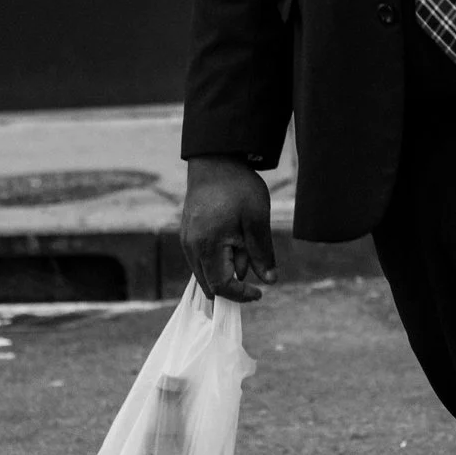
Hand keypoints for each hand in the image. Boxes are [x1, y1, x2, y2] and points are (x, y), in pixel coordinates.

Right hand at [181, 155, 276, 301]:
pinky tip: (233, 243)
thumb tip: (269, 281)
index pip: (220, 286)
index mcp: (207, 245)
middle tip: (254, 268)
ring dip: (224, 272)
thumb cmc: (238, 187)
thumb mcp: (257, 219)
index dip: (240, 295)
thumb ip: (262, 253)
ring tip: (245, 247)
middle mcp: (191, 247)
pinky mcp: (187, 233)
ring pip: (203, 272)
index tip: (260, 292)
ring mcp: (186, 240)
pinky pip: (200, 259)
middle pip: (209, 284)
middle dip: (232, 285)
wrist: (216, 159)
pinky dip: (216, 262)